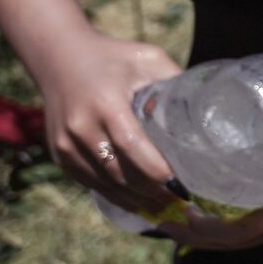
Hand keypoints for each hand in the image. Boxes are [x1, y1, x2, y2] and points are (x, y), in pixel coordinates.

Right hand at [39, 34, 182, 217]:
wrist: (59, 57)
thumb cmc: (113, 56)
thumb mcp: (146, 58)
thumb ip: (172, 80)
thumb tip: (203, 106)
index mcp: (105, 103)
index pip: (131, 145)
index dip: (155, 169)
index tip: (180, 183)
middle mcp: (81, 127)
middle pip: (119, 171)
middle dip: (151, 190)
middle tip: (180, 200)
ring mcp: (67, 144)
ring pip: (105, 182)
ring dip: (135, 199)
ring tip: (165, 207)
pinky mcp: (60, 154)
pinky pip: (91, 182)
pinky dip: (116, 194)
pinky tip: (138, 201)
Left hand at [157, 126, 262, 249]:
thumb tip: (249, 98)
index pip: (229, 234)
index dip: (194, 228)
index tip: (168, 214)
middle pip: (231, 243)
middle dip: (194, 233)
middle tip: (163, 217)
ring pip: (246, 239)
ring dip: (216, 230)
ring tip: (186, 212)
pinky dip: (240, 223)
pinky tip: (229, 207)